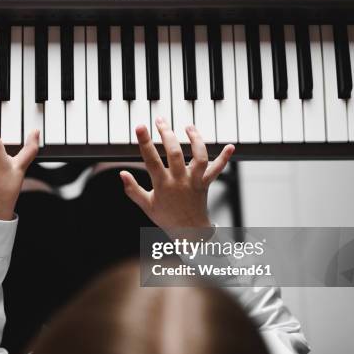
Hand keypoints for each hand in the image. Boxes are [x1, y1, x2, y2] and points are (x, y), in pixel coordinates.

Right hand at [120, 118, 234, 230]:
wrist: (190, 233)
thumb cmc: (166, 218)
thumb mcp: (146, 205)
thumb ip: (132, 189)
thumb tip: (122, 174)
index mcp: (162, 185)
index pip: (151, 160)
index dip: (145, 142)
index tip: (140, 127)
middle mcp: (179, 181)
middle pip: (175, 153)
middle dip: (167, 133)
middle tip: (160, 120)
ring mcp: (194, 181)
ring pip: (199, 157)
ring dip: (196, 139)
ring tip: (188, 127)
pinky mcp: (206, 183)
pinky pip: (217, 170)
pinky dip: (225, 158)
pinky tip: (230, 146)